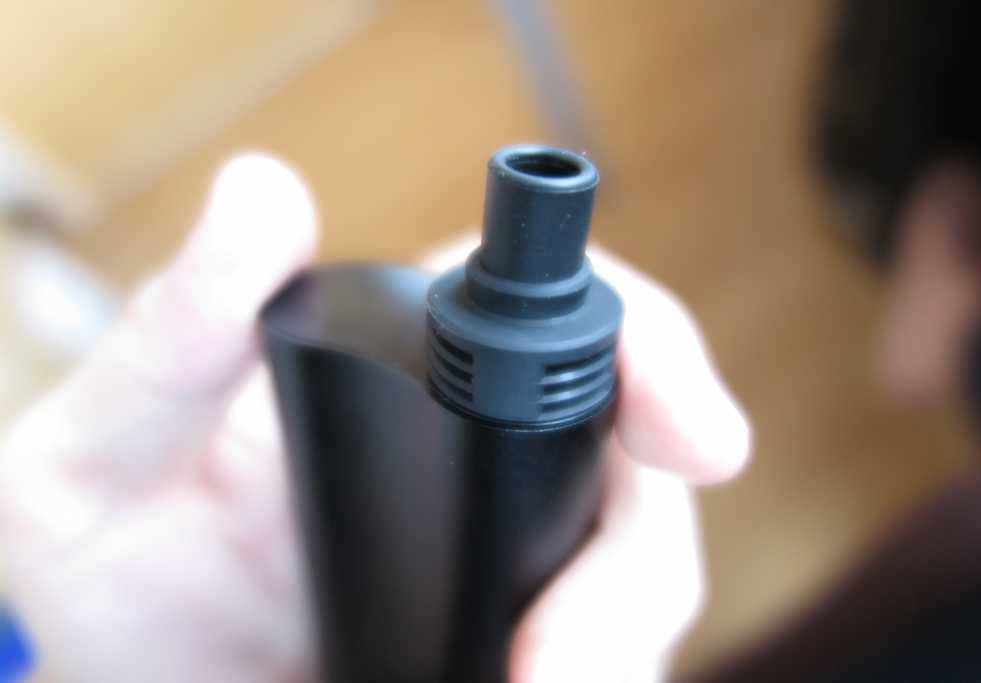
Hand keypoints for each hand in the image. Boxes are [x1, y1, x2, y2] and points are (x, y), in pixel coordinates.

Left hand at [0, 154, 749, 682]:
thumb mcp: (114, 442)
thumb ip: (180, 333)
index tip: (694, 434)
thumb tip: (261, 194)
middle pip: (638, 469)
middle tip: (553, 664)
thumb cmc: (111, 553)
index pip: (569, 320)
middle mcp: (486, 449)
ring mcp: (513, 550)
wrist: (130, 679)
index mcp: (418, 364)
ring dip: (615, 645)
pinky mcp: (518, 638)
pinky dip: (593, 673)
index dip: (654, 356)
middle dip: (634, 563)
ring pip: (642, 578)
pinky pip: (607, 654)